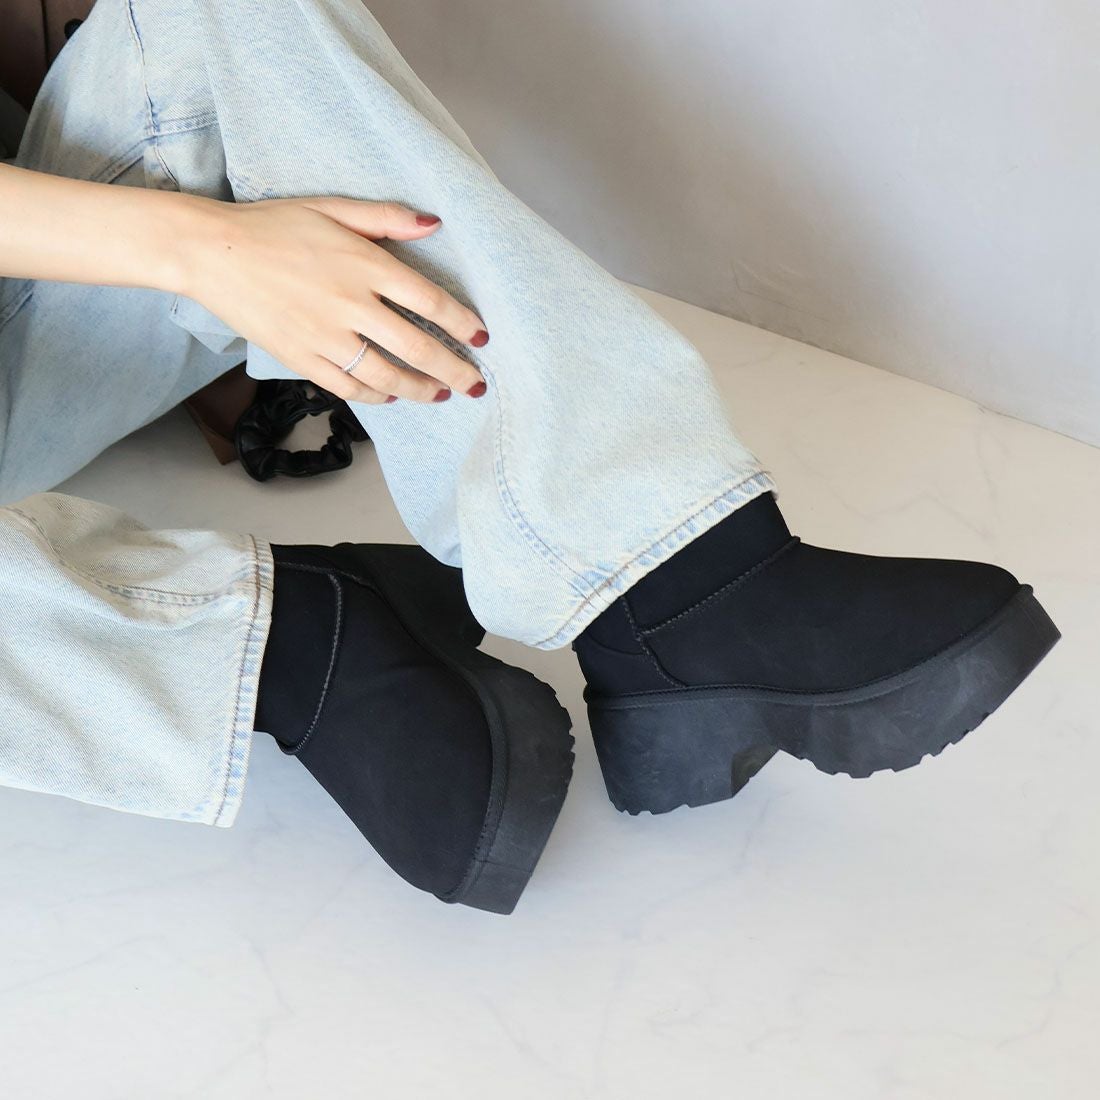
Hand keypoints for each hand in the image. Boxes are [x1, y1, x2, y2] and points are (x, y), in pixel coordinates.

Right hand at [179, 195, 488, 404]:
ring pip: (387, 376)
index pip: (430, 301)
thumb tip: (434, 223)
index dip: (462, 324)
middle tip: (477, 386)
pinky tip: (391, 395)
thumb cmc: (273, 225)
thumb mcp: (332, 207)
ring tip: (440, 395)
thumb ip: (387, 218)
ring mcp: (325, 337)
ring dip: (420, 390)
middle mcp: (350, 305)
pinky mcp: (301, 358)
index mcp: (364, 265)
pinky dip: (375, 396)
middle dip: (454, 371)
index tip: (482, 339)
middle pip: (418, 347)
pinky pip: (348, 387)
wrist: (211, 252)